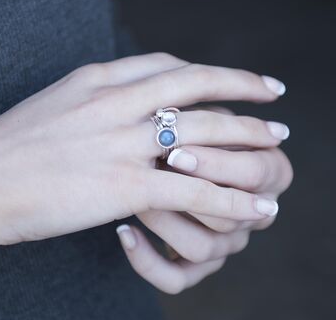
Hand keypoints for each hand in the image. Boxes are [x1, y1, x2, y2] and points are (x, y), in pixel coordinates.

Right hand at [0, 53, 284, 245]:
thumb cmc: (17, 144)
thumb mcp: (62, 102)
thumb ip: (103, 96)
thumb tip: (136, 98)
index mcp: (100, 80)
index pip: (171, 66)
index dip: (210, 72)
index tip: (236, 80)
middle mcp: (116, 102)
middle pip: (198, 86)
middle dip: (244, 91)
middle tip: (274, 101)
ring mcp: (122, 143)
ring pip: (204, 132)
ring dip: (248, 138)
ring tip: (277, 146)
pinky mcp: (123, 186)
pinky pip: (193, 189)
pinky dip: (231, 196)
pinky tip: (257, 202)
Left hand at [117, 107, 291, 293]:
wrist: (183, 160)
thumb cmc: (197, 133)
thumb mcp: (208, 118)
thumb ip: (205, 118)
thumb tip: (177, 117)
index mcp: (270, 174)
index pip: (255, 174)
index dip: (216, 163)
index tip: (176, 150)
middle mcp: (254, 214)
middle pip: (230, 217)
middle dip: (187, 193)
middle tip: (151, 171)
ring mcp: (227, 243)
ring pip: (202, 247)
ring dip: (164, 221)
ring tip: (135, 197)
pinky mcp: (198, 264)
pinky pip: (177, 279)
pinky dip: (148, 262)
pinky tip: (125, 233)